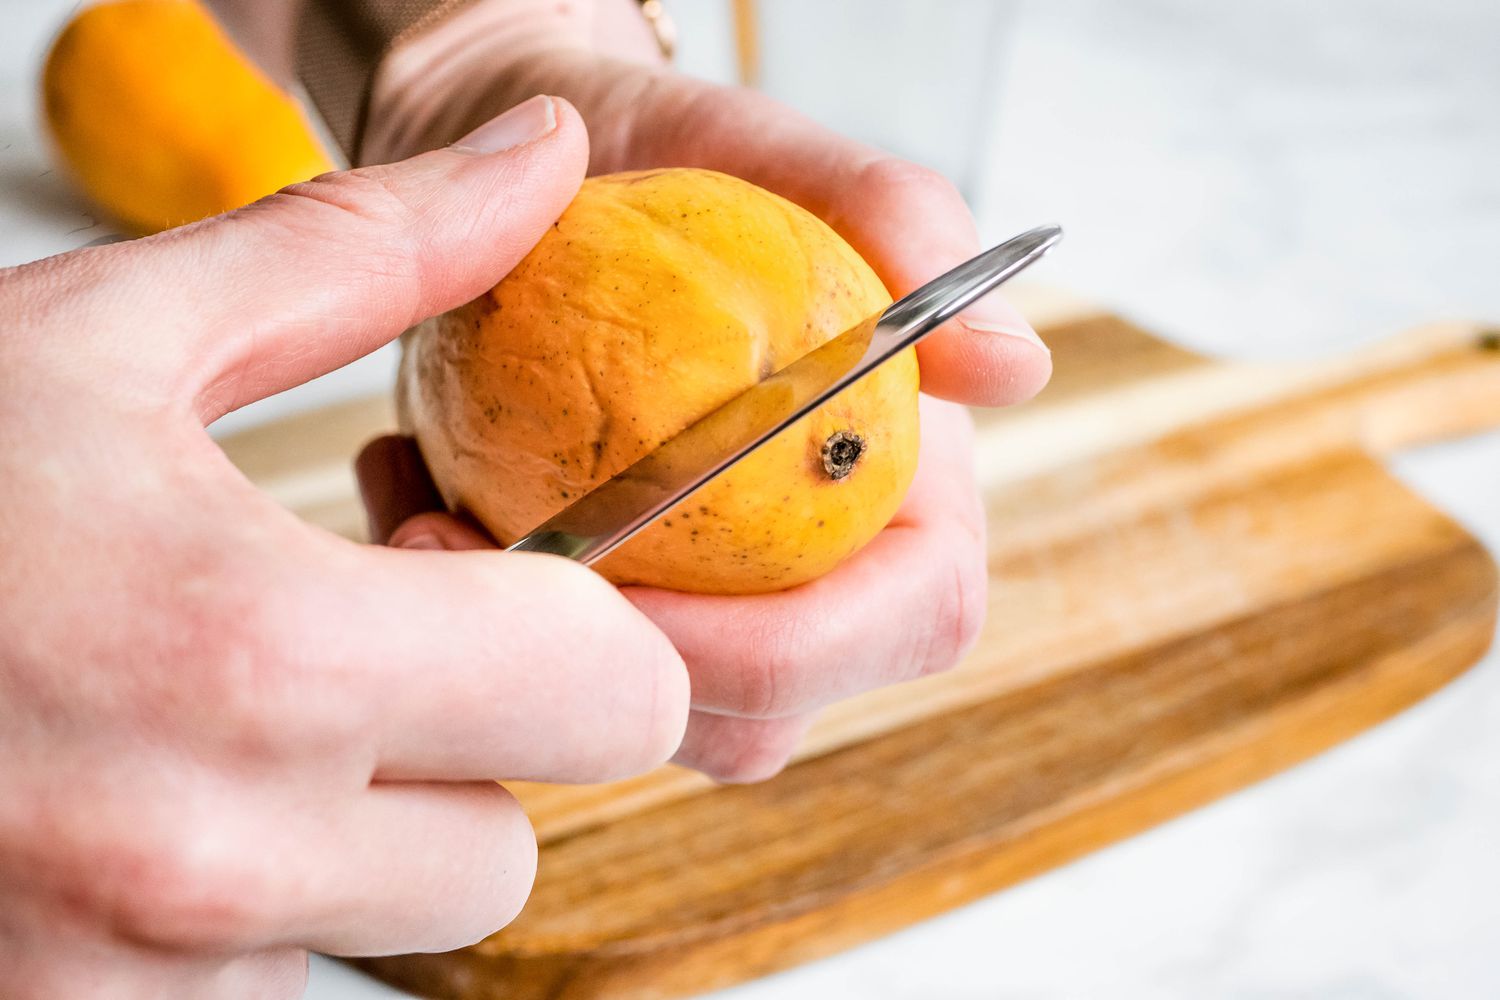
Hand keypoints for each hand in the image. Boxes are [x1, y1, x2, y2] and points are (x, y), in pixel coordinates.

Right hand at [0, 98, 688, 998]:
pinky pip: (268, 983)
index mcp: (258, 659)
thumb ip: (362, 255)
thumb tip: (541, 157)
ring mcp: (130, 986)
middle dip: (468, 748)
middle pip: (512, 842)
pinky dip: (244, 911)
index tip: (490, 580)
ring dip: (354, 837)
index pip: (617, 698)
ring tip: (214, 725)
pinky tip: (139, 810)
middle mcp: (211, 860)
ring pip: (389, 928)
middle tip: (351, 647)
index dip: (584, 632)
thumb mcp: (107, 338)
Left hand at [356, 0, 1051, 780]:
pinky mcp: (614, 608)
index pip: (906, 621)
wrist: (525, 158)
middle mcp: (816, 570)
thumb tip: (1018, 364)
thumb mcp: (756, 140)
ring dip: (519, 649)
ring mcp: (709, 604)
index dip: (783, 646)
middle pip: (763, 716)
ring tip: (420, 501)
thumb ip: (890, 216)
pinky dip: (462, 608)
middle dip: (615, 676)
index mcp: (901, 487)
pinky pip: (547, 675)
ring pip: (644, 724)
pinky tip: (408, 485)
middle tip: (464, 545)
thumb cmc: (655, 143)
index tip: (618, 569)